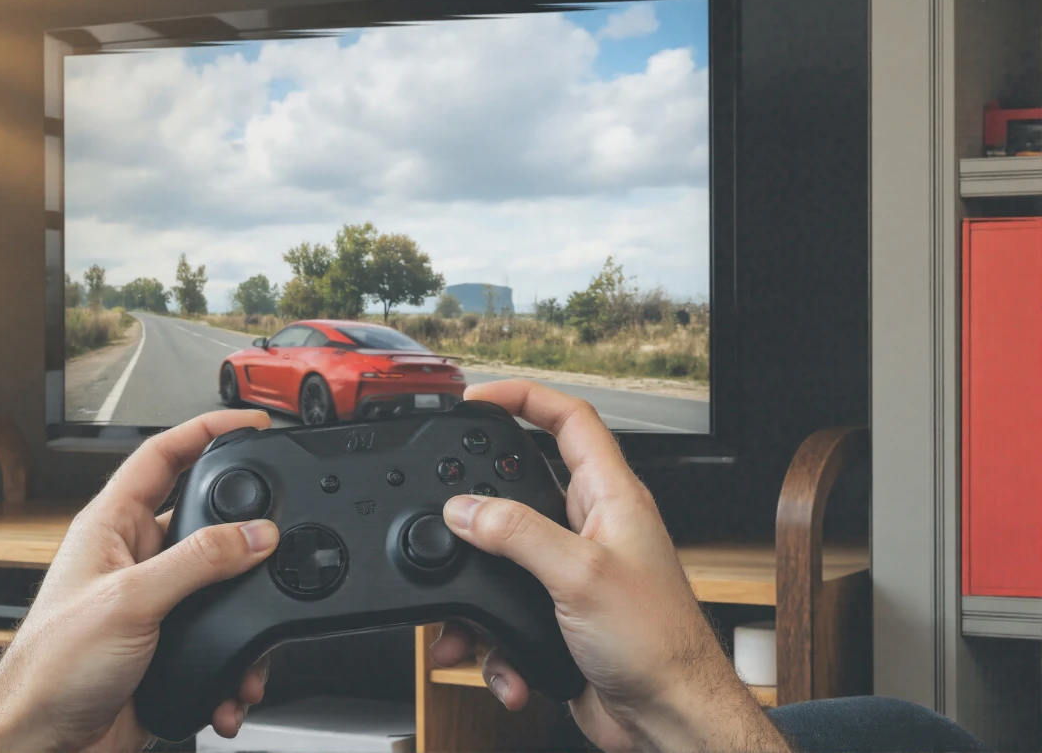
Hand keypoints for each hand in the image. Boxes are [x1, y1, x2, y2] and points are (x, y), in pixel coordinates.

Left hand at [0, 410, 279, 752]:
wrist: (43, 743)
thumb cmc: (50, 670)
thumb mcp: (130, 602)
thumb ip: (196, 563)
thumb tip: (254, 533)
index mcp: (110, 527)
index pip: (162, 455)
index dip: (205, 430)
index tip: (249, 422)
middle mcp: (131, 559)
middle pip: (202, 521)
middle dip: (243, 537)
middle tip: (279, 533)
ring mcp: (150, 604)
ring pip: (219, 589)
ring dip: (244, 619)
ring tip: (256, 642)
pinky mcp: (166, 647)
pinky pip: (219, 640)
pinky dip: (236, 663)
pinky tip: (234, 683)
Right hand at [430, 381, 787, 752]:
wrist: (670, 719)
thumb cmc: (659, 644)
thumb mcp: (579, 576)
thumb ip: (517, 535)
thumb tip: (466, 508)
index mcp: (611, 497)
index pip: (569, 420)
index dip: (524, 397)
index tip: (477, 397)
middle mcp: (593, 527)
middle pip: (522, 489)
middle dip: (480, 508)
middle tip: (445, 508)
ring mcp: (575, 573)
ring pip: (504, 561)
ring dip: (477, 596)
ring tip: (464, 625)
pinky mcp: (559, 616)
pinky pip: (506, 614)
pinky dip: (494, 642)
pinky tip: (502, 662)